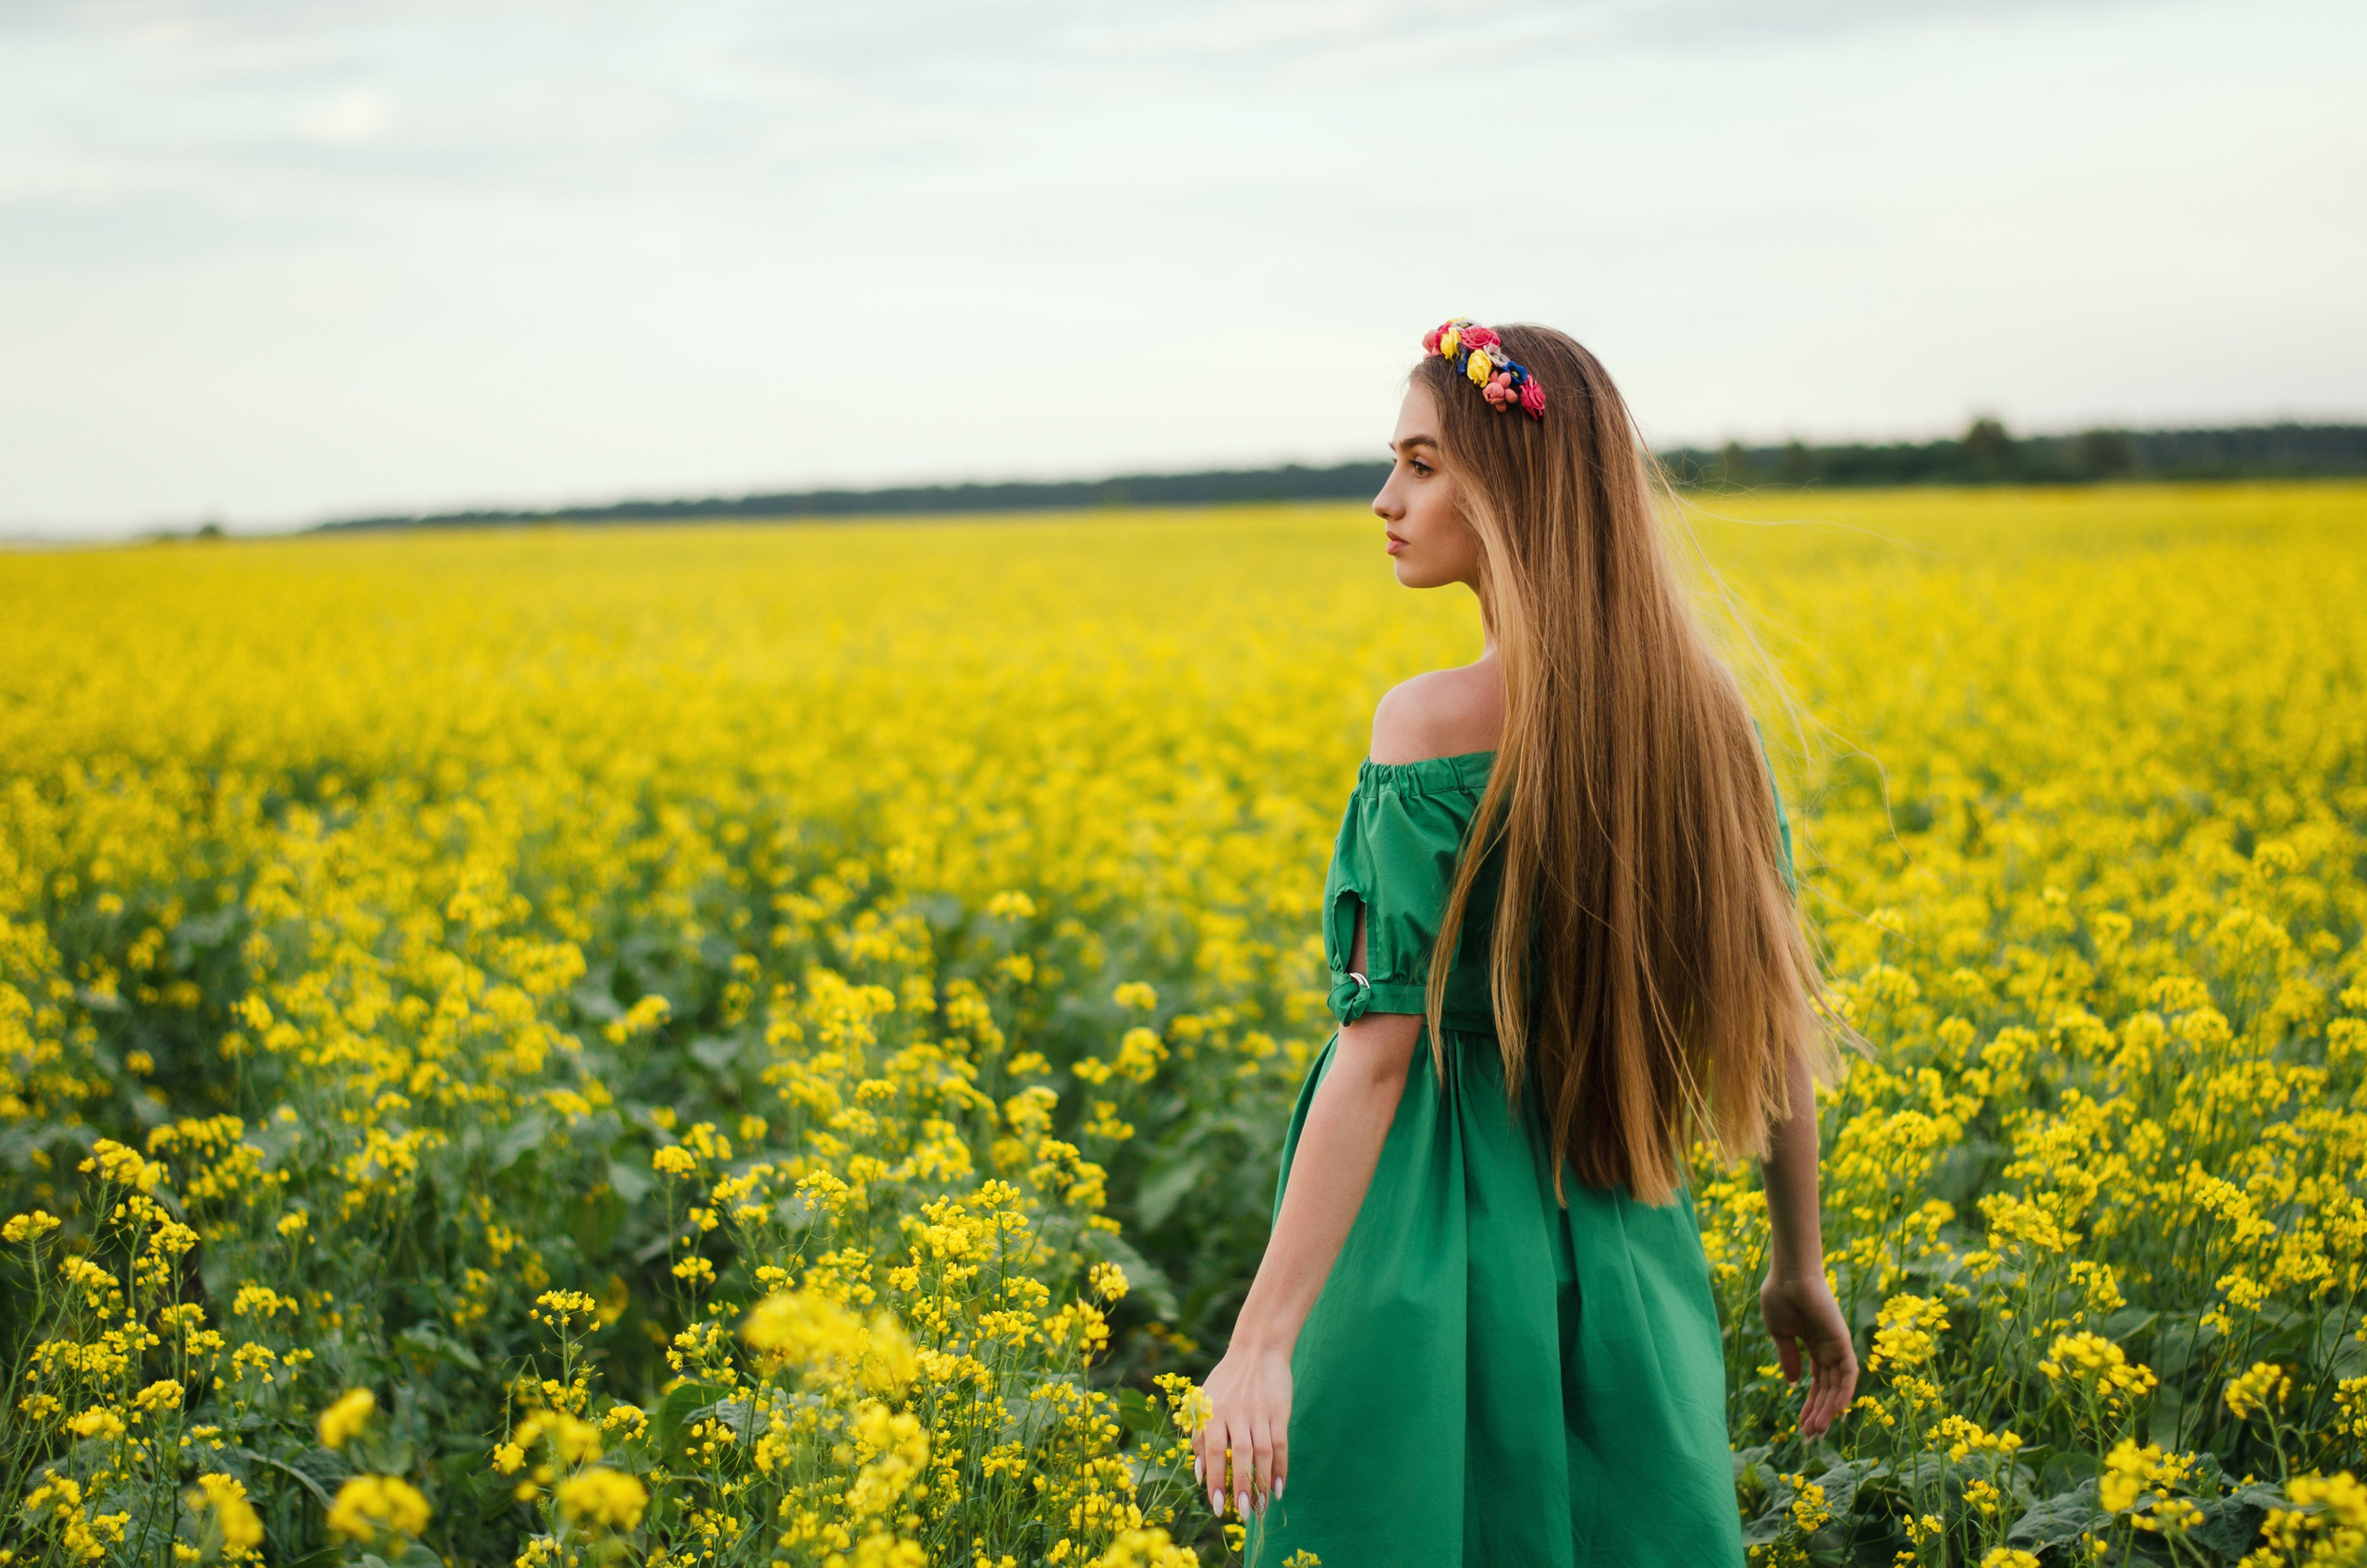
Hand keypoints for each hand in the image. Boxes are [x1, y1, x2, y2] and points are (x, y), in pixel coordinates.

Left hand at [1191, 1340, 1291, 1519]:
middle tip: (1242, 1515)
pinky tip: (1279, 1488)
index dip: (1215, 1481)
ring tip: (1261, 1508)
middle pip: (1240, 1456)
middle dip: (1241, 1487)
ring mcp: (1259, 1413)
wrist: (1257, 1350)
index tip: (1217, 1507)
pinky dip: (1281, 1468)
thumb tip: (1200, 1474)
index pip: (1214, 1452)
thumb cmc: (1226, 1381)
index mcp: (1213, 1411)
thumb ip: (1200, 1436)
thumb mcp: (1205, 1401)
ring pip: (1262, 1454)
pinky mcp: (1279, 1412)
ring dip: (1262, 1483)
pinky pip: (1281, 1445)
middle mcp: (1236, 1413)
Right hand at [1760, 1269, 1857, 1440]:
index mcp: (1813, 1347)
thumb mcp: (1780, 1333)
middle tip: (1810, 1437)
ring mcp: (1837, 1346)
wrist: (1789, 1275)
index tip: (1801, 1426)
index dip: (1810, 1405)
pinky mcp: (1843, 1341)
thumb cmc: (1779, 1296)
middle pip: (1828, 1390)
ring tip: (1816, 1430)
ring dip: (1829, 1409)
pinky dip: (1843, 1393)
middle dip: (1819, 1414)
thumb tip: (1793, 1384)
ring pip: (1838, 1386)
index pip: (1816, 1383)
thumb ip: (1788, 1358)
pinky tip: (1834, 1411)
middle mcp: (1828, 1350)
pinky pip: (1848, 1374)